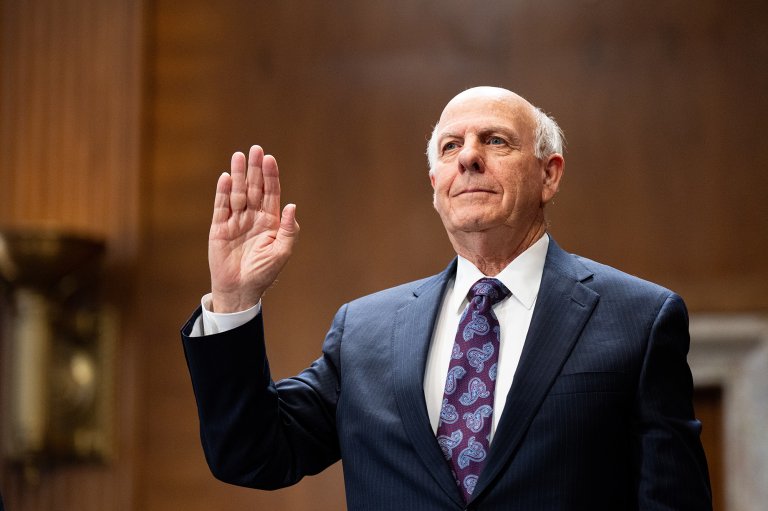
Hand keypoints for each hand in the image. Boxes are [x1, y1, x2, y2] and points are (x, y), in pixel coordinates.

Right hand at [208, 145, 298, 312]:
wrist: (240, 290)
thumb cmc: (263, 273)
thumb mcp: (281, 252)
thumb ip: (289, 230)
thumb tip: (292, 205)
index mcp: (270, 221)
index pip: (271, 193)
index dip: (270, 176)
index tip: (269, 159)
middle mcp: (253, 217)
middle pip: (253, 187)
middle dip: (255, 169)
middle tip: (255, 149)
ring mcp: (235, 221)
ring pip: (237, 193)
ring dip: (238, 175)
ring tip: (238, 156)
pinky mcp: (219, 227)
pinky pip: (221, 206)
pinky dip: (223, 192)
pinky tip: (225, 177)